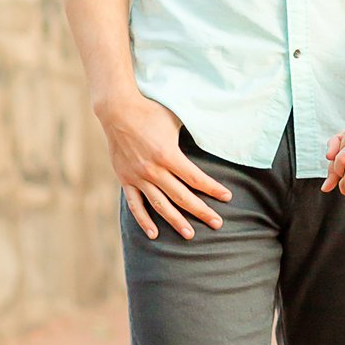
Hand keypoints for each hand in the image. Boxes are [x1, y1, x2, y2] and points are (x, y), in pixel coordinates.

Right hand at [96, 91, 232, 241]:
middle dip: (201, 211)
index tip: (227, 198)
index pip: (196, 178)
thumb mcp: (176, 119)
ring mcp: (138, 177)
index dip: (213, 189)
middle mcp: (153, 170)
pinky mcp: (125, 179)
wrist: (117, 110)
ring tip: (190, 235)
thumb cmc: (150, 111)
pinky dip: (144, 220)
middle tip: (217, 224)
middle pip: (182, 196)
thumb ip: (192, 132)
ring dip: (176, 221)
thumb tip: (213, 136)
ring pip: (160, 205)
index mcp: (168, 155)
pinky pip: (135, 204)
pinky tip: (154, 234)